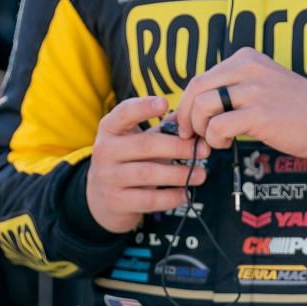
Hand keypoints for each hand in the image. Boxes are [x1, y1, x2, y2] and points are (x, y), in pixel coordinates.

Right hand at [84, 95, 207, 233]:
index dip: (143, 107)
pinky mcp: (116, 201)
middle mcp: (104, 151)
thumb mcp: (139, 140)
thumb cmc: (128, 160)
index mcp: (110, 129)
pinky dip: (171, 197)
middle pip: (144, 145)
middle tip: (204, 150)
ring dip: (179, 174)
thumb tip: (192, 117)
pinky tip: (186, 193)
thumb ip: (163, 128)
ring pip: (148, 174)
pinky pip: (148, 199)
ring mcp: (108, 177)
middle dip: (178, 147)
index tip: (165, 103)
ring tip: (202, 174)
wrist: (102, 197)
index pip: (124, 113)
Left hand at [175, 47, 306, 156]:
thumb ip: (230, 91)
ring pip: (203, 106)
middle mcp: (247, 68)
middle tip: (190, 135)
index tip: (186, 122)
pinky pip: (218, 125)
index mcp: (244, 59)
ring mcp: (254, 90)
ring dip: (201, 129)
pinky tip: (226, 143)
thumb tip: (191, 109)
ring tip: (216, 139)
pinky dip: (214, 139)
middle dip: (186, 116)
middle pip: (195, 88)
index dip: (186, 104)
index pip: (200, 78)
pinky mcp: (260, 113)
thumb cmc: (292, 107)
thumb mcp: (260, 85)